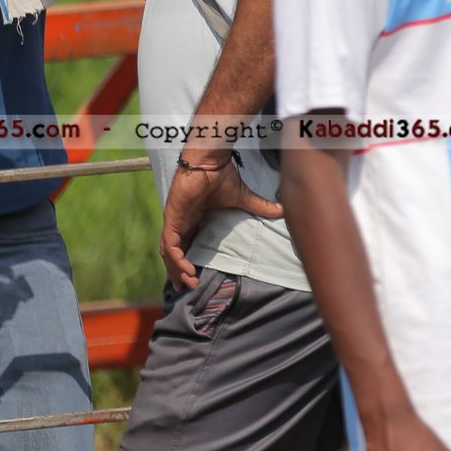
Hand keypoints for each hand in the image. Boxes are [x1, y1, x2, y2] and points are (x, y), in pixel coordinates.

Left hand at [160, 153, 282, 289]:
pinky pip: (170, 244)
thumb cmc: (220, 176)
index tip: (195, 277)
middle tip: (188, 289)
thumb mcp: (242, 198)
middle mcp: (180, 223)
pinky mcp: (173, 219)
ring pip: (169, 253)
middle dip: (178, 272)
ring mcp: (175, 221)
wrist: (210, 162)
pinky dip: (177, 259)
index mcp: (192, 219)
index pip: (185, 245)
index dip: (187, 262)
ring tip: (189, 284)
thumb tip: (281, 210)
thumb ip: (258, 206)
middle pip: (174, 253)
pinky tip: (187, 270)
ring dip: (177, 269)